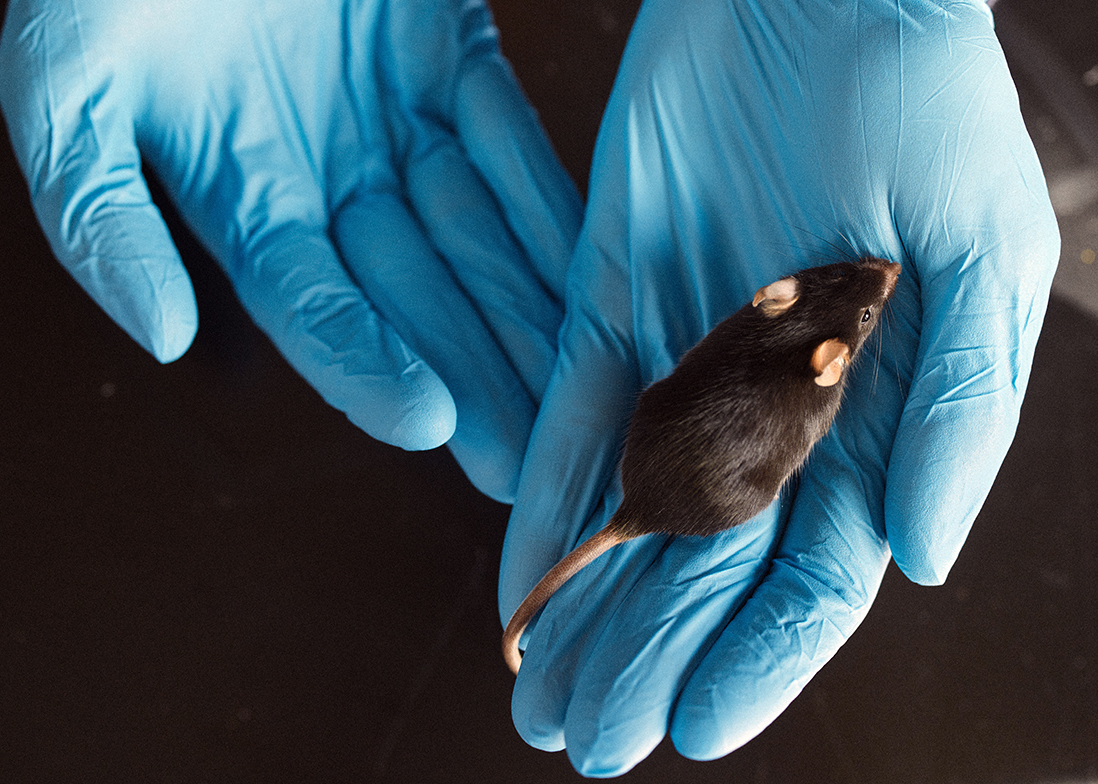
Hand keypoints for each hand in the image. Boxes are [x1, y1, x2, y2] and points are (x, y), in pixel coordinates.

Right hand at [0, 0, 580, 502]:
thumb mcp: (68, 77)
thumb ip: (98, 212)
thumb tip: (165, 339)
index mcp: (245, 198)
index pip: (314, 306)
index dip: (366, 364)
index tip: (427, 422)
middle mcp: (331, 178)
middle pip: (417, 297)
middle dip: (478, 376)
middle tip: (534, 457)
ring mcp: (397, 121)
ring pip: (479, 237)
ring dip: (531, 313)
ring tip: (583, 387)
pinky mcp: (451, 56)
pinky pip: (511, 145)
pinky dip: (551, 207)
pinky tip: (595, 273)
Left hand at [499, 0, 1058, 773]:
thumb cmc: (922, 104)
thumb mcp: (983, 254)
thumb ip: (959, 413)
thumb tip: (922, 564)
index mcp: (870, 413)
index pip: (812, 570)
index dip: (757, 655)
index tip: (693, 729)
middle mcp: (771, 406)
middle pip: (708, 565)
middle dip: (650, 658)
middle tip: (590, 748)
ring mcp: (684, 360)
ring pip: (633, 514)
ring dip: (590, 609)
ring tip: (541, 703)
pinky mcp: (611, 301)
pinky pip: (570, 420)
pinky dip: (544, 500)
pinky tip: (520, 580)